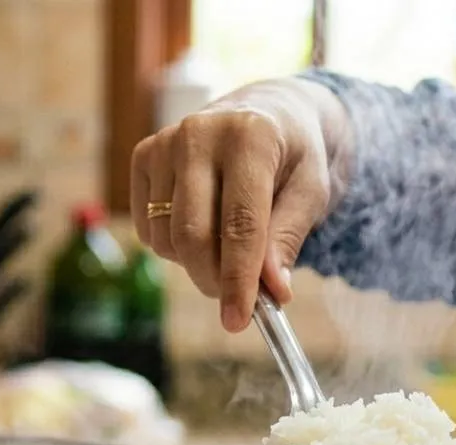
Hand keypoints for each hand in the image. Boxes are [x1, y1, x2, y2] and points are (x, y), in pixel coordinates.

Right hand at [130, 78, 351, 332]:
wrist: (264, 112)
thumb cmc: (292, 157)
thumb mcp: (311, 192)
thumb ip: (288, 238)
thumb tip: (272, 290)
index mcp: (251, 136)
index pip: (240, 224)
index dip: (238, 280)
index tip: (238, 321)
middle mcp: (199, 133)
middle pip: (194, 236)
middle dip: (215, 281)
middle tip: (238, 300)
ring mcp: (165, 142)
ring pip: (168, 239)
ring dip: (196, 264)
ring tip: (226, 249)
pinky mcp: (143, 156)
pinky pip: (149, 229)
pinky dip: (174, 247)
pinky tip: (201, 226)